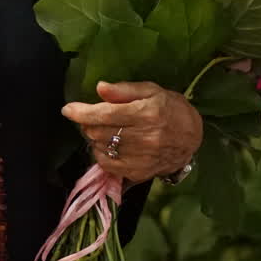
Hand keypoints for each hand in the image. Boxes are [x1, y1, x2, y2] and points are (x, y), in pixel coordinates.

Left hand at [63, 81, 202, 183]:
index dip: (82, 112)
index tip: (68, 109)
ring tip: (102, 129)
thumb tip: (100, 88)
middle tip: (90, 117)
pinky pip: (108, 165)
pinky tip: (109, 145)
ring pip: (101, 148)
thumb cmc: (172, 108)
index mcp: (147, 113)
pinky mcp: (138, 172)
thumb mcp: (152, 90)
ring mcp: (141, 158)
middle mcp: (144, 137)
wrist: (192, 138)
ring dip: (94, 138)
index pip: (105, 114)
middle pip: (98, 132)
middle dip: (87, 124)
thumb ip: (125, 90)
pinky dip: (102, 154)